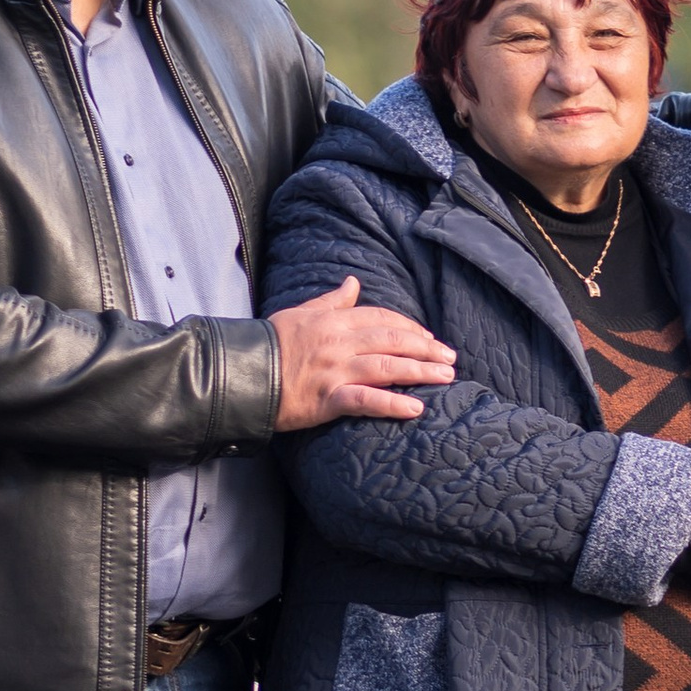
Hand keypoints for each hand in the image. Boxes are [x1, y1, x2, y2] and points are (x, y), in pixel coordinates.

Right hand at [271, 275, 458, 429]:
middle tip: (450, 358)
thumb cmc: (269, 344)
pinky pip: (366, 400)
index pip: (381, 318)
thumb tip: (352, 282)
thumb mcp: (300, 313)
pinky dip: (392, 404)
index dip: (409, 327)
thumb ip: (330, 300)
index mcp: (333, 320)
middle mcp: (338, 342)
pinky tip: (416, 408)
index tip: (428, 337)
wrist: (239, 374)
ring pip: (387, 366)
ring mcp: (334, 370)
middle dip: (426, 348)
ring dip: (421, 371)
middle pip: (393, 340)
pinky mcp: (327, 398)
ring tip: (446, 376)